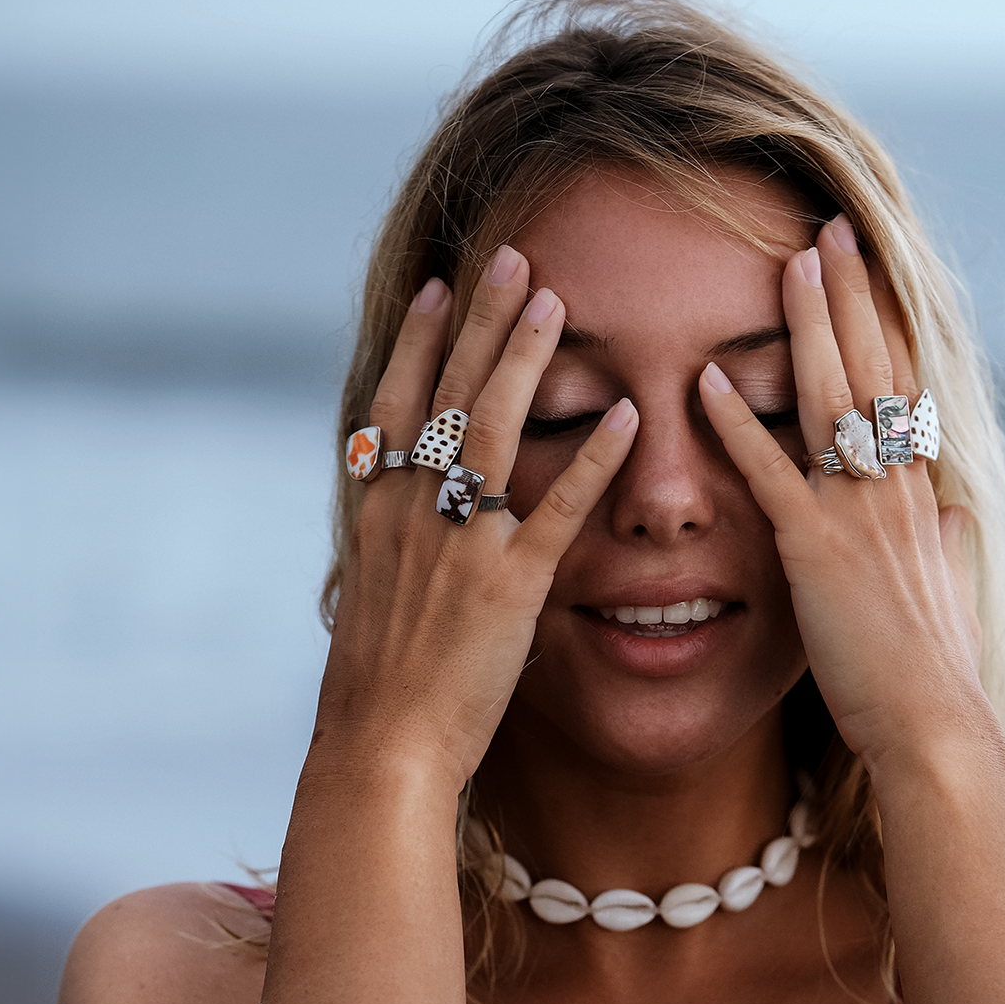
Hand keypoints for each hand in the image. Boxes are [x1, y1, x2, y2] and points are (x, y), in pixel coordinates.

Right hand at [313, 248, 636, 788]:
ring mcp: (460, 545)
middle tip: (512, 254)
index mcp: (379, 513)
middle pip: (447, 393)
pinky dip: (592, 458)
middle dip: (481, 320)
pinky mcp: (509, 587)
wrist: (380, 749)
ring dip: (525, 358)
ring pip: (492, 429)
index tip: (443, 283)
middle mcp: (412, 513)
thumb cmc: (382, 689)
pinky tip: (627, 414)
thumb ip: (398, 543)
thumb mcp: (377, 596)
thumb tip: (405, 510)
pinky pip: (556, 509)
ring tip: (556, 298)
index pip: (398, 402)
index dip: (422, 340)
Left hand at [696, 216, 993, 768]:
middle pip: (870, 367)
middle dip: (848, 295)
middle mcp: (894, 487)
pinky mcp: (815, 548)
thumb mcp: (948, 590)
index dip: (882, 322)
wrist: (934, 724)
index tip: (867, 268)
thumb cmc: (932, 670)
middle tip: (827, 230)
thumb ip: (944, 540)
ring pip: (828, 397)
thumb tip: (952, 507)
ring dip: (806, 325)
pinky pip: (770, 472)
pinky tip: (706, 380)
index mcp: (918, 492)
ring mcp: (857, 512)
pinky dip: (736, 423)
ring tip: (787, 264)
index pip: (901, 385)